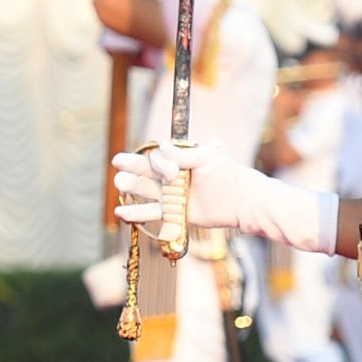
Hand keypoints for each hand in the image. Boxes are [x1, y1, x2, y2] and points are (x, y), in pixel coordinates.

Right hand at [107, 144, 340, 253]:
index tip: (150, 168)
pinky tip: (121, 213)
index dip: (149, 162)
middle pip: (145, 174)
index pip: (156, 158)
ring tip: (119, 187)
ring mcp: (172, 197)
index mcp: (179, 161)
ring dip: (131, 192)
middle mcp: (172, 178)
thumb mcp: (206, 160)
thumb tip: (161, 147)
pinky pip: (152, 215)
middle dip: (131, 171)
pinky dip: (137, 215)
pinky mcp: (174, 215)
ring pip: (146, 194)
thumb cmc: (228, 175)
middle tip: (118, 169)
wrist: (243, 203)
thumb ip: (182, 156)